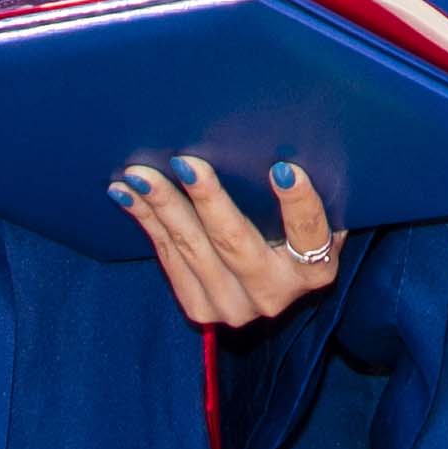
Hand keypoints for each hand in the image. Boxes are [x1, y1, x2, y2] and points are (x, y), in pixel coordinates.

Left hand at [110, 152, 339, 326]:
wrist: (275, 283)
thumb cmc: (298, 231)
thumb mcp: (321, 216)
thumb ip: (317, 191)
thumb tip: (293, 140)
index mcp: (316, 271)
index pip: (308, 233)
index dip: (298, 202)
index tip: (281, 168)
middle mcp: (274, 294)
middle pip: (236, 242)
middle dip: (208, 199)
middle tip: (185, 163)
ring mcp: (234, 307)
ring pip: (192, 250)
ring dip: (162, 207)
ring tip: (139, 174)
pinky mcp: (201, 309)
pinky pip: (169, 258)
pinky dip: (147, 222)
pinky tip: (126, 194)